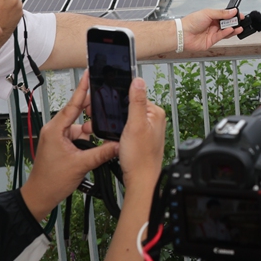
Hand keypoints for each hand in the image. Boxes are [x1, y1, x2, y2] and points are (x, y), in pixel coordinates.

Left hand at [20, 72, 119, 220]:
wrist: (40, 196)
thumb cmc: (51, 181)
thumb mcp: (81, 165)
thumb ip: (102, 152)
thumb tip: (118, 144)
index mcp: (56, 129)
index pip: (73, 104)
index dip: (83, 88)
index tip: (89, 74)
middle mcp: (56, 130)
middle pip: (78, 113)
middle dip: (93, 110)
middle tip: (107, 105)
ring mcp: (58, 138)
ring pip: (80, 126)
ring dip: (91, 130)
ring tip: (103, 134)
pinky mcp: (62, 146)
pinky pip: (78, 137)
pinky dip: (88, 139)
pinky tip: (97, 144)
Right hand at [116, 76, 166, 192]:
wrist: (140, 180)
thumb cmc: (140, 158)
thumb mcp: (135, 125)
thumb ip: (136, 102)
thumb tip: (137, 80)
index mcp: (155, 112)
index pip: (133, 95)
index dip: (117, 100)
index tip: (106, 106)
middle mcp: (153, 119)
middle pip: (128, 106)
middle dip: (114, 113)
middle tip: (105, 122)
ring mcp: (146, 129)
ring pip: (125, 118)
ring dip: (114, 124)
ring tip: (111, 134)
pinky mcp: (140, 138)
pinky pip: (125, 129)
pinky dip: (117, 132)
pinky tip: (114, 139)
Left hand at [180, 8, 243, 53]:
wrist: (183, 34)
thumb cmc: (191, 22)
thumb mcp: (208, 13)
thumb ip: (221, 13)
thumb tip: (232, 11)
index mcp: (211, 16)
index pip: (225, 15)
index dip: (232, 15)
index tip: (239, 14)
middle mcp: (213, 24)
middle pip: (227, 23)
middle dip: (234, 22)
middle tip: (240, 21)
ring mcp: (213, 33)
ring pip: (226, 31)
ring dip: (233, 29)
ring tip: (239, 27)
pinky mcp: (212, 40)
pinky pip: (222, 36)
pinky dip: (227, 33)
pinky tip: (231, 30)